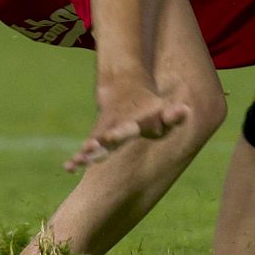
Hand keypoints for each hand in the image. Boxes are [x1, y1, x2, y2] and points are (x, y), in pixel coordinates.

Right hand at [65, 82, 189, 170]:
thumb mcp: (163, 113)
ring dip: (85, 153)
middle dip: (98, 143)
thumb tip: (186, 110)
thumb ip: (173, 116)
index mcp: (133, 122)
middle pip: (106, 136)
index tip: (110, 136)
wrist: (124, 86)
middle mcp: (115, 127)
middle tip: (89, 148)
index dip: (119, 132)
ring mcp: (104, 132)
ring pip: (93, 144)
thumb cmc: (149, 107)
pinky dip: (78, 158)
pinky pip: (86, 151)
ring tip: (76, 163)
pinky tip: (69, 168)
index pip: (126, 128)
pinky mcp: (98, 138)